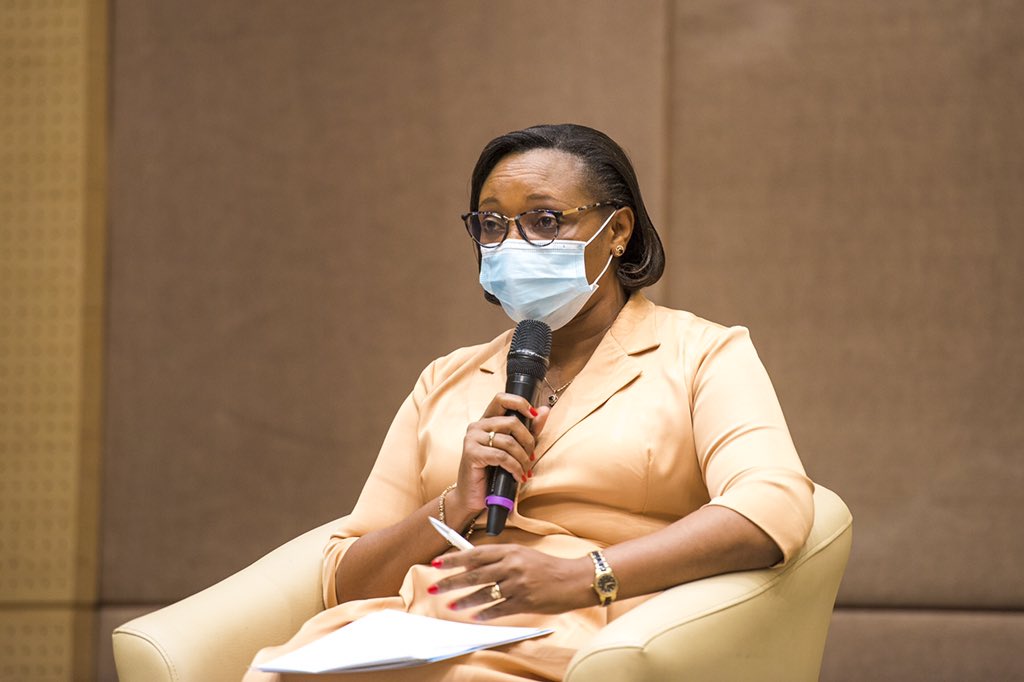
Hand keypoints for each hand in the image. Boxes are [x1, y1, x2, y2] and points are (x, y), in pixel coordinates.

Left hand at [429, 545, 592, 620]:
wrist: (573, 580)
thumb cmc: (547, 567)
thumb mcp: (522, 555)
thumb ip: (500, 558)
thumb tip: (473, 564)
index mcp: (510, 551)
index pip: (475, 554)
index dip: (454, 559)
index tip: (437, 563)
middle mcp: (511, 565)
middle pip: (474, 574)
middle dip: (451, 581)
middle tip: (434, 586)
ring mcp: (517, 584)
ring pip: (484, 593)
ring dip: (465, 600)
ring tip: (450, 604)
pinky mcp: (524, 601)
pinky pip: (499, 609)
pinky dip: (485, 613)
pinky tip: (474, 616)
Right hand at [447, 394, 549, 518]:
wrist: (474, 498)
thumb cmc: (493, 473)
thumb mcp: (515, 449)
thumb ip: (529, 429)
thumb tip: (545, 409)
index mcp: (486, 421)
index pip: (501, 398)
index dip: (520, 403)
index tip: (533, 415)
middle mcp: (476, 426)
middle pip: (512, 422)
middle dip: (528, 441)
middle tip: (531, 457)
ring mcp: (472, 439)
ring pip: (509, 442)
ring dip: (523, 459)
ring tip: (525, 471)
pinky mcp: (471, 454)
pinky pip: (502, 457)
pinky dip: (514, 468)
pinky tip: (517, 476)